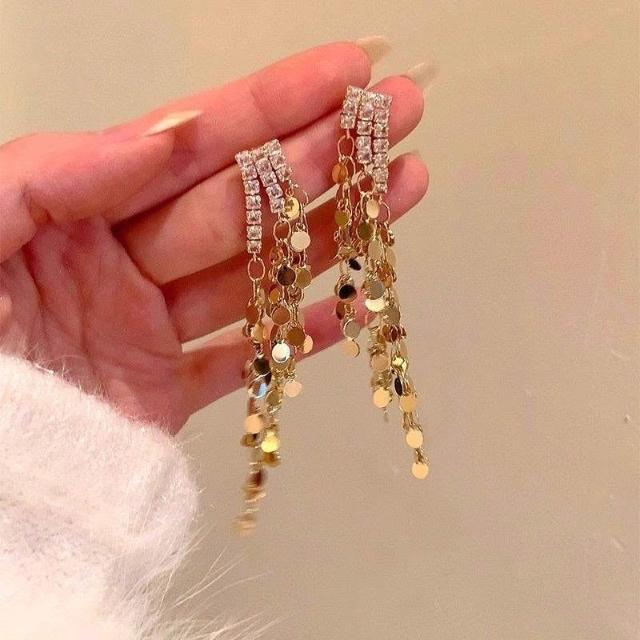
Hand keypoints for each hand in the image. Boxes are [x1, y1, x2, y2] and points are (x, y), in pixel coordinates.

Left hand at [0, 42, 427, 431]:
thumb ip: (58, 170)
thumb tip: (168, 133)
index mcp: (75, 209)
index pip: (193, 142)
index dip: (273, 104)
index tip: (346, 74)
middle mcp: (121, 260)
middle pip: (242, 199)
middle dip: (324, 155)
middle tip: (395, 118)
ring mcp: (148, 329)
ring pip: (256, 272)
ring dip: (331, 234)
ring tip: (399, 188)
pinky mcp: (161, 394)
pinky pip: (239, 363)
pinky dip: (294, 341)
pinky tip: (349, 309)